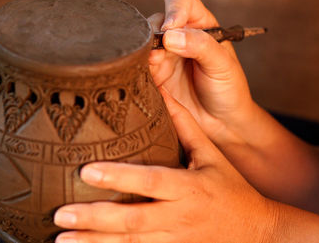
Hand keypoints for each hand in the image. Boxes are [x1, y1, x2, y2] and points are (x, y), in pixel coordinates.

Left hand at [53, 89, 276, 242]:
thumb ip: (185, 126)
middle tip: (60, 215)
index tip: (85, 172)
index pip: (150, 180)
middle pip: (133, 220)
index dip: (118, 178)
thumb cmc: (233, 191)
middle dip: (95, 219)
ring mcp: (176, 241)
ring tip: (61, 240)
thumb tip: (161, 92)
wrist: (258, 234)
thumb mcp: (212, 155)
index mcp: (189, 187)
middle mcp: (180, 216)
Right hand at [148, 0, 255, 145]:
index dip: (173, 9)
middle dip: (155, 32)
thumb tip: (170, 36)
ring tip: (154, 63)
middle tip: (160, 51)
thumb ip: (200, 45)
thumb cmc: (229, 91)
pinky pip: (137, 65)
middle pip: (156, 20)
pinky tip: (147, 75)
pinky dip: (137, 67)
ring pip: (142, 41)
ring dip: (144, 49)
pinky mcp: (152, 76)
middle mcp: (179, 36)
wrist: (222, 124)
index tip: (171, 27)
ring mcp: (164, 56)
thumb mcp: (222, 65)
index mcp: (200, 25)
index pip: (181, 1)